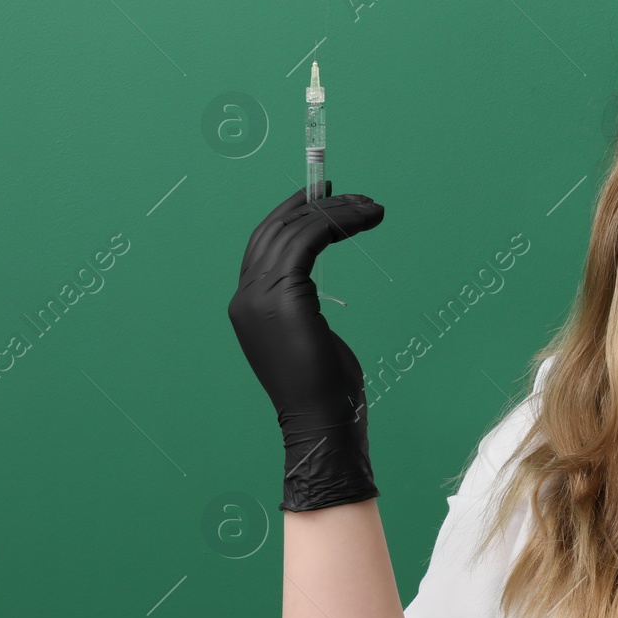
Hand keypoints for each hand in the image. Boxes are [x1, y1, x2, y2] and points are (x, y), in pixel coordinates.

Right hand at [227, 181, 385, 511]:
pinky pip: (308, 240)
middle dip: (313, 206)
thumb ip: (301, 307)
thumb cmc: (326, 391)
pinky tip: (365, 218)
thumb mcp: (308, 336)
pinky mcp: (282, 296)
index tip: (324, 199)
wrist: (322, 424)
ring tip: (372, 207)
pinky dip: (337, 222)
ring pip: (294, 230)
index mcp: (248, 306)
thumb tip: (312, 287)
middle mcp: (245, 297)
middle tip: (351, 193)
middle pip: (274, 230)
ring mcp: (258, 296)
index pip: (263, 245)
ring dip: (336, 211)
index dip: (291, 215)